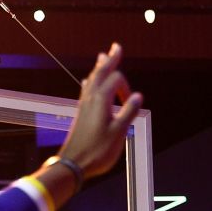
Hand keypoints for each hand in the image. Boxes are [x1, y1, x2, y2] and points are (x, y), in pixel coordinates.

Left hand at [56, 44, 143, 184]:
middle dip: (110, 60)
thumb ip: (128, 113)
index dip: (126, 87)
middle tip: (116, 47)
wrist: (73, 164)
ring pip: (92, 79)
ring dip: (99, 67)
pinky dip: (91, 81)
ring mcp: (83, 105)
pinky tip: (89, 81)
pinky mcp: (80, 113)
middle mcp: (90, 98)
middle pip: (101, 72)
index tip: (130, 102)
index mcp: (101, 100)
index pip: (116, 80)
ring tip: (103, 56)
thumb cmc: (98, 151)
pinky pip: (86, 89)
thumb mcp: (118, 133)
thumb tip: (137, 96)